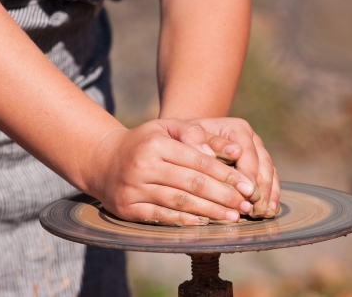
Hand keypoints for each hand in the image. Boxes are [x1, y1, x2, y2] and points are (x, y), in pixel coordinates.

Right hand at [83, 118, 255, 225]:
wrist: (103, 161)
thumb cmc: (143, 142)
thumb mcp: (165, 127)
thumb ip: (195, 133)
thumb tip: (227, 150)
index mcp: (155, 144)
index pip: (199, 161)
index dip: (226, 175)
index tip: (247, 185)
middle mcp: (143, 166)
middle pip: (192, 184)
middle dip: (223, 196)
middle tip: (245, 205)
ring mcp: (133, 189)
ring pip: (179, 202)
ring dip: (209, 211)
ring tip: (232, 217)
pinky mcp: (127, 208)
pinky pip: (160, 216)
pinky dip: (183, 221)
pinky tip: (203, 223)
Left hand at [186, 117, 280, 217]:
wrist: (188, 138)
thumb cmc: (185, 137)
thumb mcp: (186, 132)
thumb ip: (198, 138)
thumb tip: (224, 153)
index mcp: (237, 129)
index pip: (247, 151)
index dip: (248, 173)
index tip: (246, 192)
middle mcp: (252, 139)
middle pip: (263, 163)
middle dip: (261, 187)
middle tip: (256, 207)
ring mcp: (257, 153)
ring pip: (270, 172)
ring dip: (268, 193)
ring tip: (263, 212)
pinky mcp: (259, 166)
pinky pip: (271, 180)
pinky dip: (271, 195)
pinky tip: (268, 211)